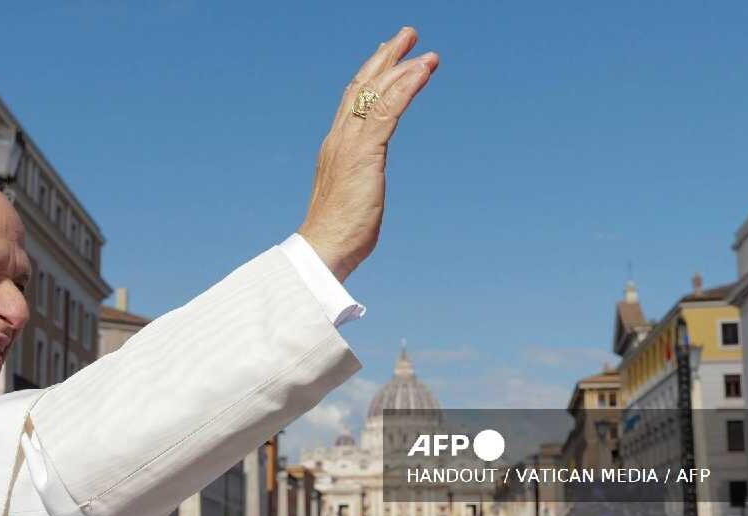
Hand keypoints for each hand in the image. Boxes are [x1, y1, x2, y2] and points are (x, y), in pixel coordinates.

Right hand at [298, 27, 438, 281]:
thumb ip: (358, 181)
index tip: (388, 57)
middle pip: (363, 86)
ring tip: (425, 50)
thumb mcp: (352, 197)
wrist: (323, 248)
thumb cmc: (338, 233)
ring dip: (403, 66)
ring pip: (376, 92)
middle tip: (407, 35)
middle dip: (386, 57)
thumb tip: (364, 187)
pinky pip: (387, 110)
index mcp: (335, 147)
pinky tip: (423, 72)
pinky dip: (406, 87)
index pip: (352, 100)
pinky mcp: (365, 154)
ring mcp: (350, 144)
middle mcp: (339, 138)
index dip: (371, 76)